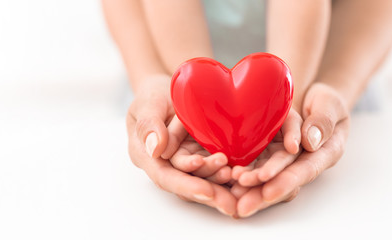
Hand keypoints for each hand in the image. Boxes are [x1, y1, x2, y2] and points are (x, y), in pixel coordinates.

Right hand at [126, 74, 236, 216]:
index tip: (207, 192)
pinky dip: (227, 173)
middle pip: (186, 185)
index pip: (165, 177)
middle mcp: (165, 164)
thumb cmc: (152, 95)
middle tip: (231, 203)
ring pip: (201, 179)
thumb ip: (149, 125)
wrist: (167, 88)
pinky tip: (245, 176)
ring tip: (242, 183)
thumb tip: (155, 148)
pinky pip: (213, 168)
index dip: (186, 185)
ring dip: (221, 184)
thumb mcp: (147, 104)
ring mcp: (183, 161)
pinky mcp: (199, 155)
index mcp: (146, 156)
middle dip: (209, 194)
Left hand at [232, 83, 349, 217]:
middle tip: (242, 206)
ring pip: (267, 178)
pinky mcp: (270, 154)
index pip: (304, 171)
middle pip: (282, 180)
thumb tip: (310, 142)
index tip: (269, 192)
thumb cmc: (325, 102)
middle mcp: (303, 162)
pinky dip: (244, 174)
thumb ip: (323, 122)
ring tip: (231, 195)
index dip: (286, 182)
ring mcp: (285, 160)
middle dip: (261, 194)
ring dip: (250, 188)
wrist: (314, 100)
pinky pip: (256, 166)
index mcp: (324, 153)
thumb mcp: (330, 105)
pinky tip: (227, 182)